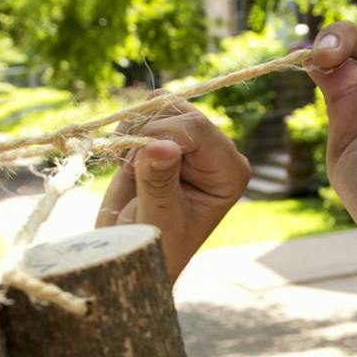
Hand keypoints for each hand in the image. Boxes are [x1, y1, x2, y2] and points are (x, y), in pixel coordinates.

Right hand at [94, 99, 251, 283]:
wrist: (131, 252)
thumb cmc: (154, 246)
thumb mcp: (158, 218)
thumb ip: (159, 181)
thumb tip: (161, 144)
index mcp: (229, 171)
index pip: (196, 128)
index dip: (160, 137)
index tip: (135, 168)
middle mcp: (216, 152)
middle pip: (179, 110)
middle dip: (147, 133)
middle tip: (132, 170)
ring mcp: (193, 143)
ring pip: (162, 104)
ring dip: (136, 131)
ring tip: (131, 170)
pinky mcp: (168, 138)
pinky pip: (146, 112)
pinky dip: (127, 130)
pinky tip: (127, 163)